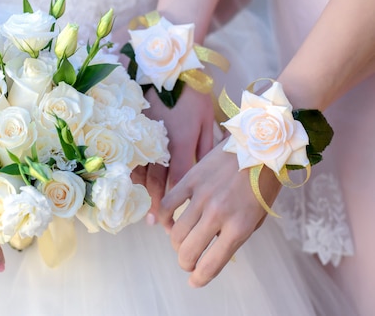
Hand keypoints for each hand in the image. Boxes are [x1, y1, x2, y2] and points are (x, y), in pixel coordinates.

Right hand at [137, 86, 215, 220]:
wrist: (165, 64)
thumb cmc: (192, 92)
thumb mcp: (207, 117)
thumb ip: (206, 147)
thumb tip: (207, 172)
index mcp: (179, 141)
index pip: (176, 181)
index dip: (174, 204)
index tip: (173, 221)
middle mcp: (157, 143)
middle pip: (155, 182)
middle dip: (156, 206)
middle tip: (157, 225)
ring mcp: (141, 136)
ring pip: (138, 171)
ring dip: (141, 193)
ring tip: (143, 210)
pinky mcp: (131, 129)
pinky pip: (128, 157)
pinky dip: (129, 174)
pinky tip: (131, 186)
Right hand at [158, 139, 280, 286]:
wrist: (260, 146)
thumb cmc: (263, 183)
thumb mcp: (257, 216)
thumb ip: (235, 234)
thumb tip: (213, 249)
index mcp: (239, 227)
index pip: (211, 263)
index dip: (199, 278)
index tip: (195, 281)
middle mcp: (218, 214)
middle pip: (188, 251)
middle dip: (186, 263)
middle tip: (187, 263)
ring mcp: (202, 196)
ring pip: (176, 231)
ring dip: (176, 244)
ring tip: (181, 243)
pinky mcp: (191, 179)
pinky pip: (168, 204)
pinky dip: (164, 217)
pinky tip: (168, 222)